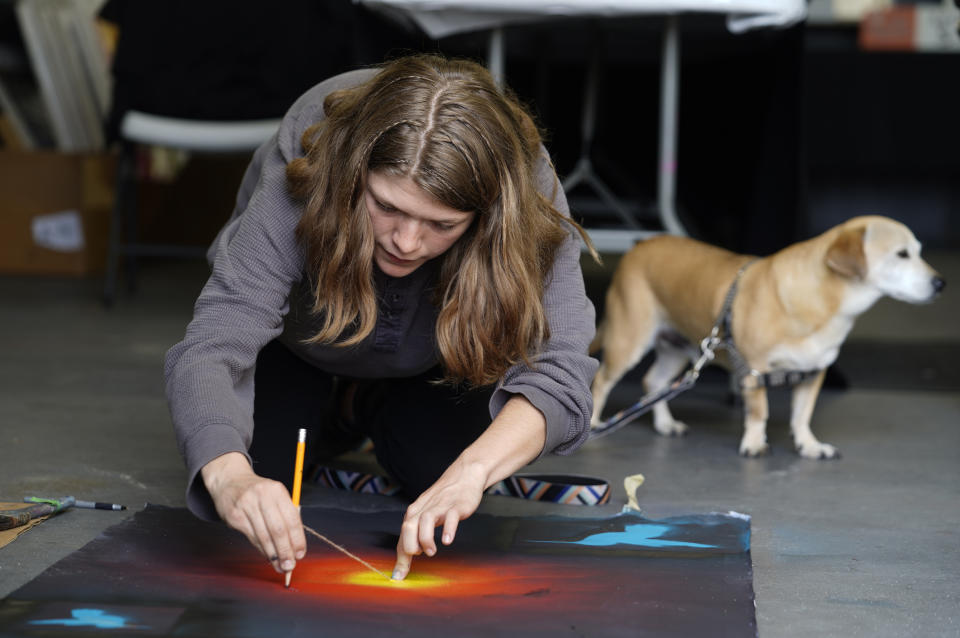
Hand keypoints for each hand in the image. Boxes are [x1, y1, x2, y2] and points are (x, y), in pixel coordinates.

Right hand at [201, 452, 305, 574]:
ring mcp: (246, 506)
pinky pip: (252, 537)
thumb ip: (286, 515)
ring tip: (280, 565)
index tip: (300, 553)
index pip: (292, 519)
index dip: (298, 539)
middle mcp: (262, 496)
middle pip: (278, 530)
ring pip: (264, 536)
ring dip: (273, 555)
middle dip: (285, 551)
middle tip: (290, 565)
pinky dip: (261, 549)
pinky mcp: (235, 516)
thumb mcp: (275, 494)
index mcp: (277, 490)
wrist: (229, 481)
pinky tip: (268, 556)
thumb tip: (295, 544)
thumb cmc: (258, 491)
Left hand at [391, 459, 485, 580]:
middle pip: (408, 526)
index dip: (400, 557)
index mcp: (415, 511)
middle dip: (408, 546)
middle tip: (417, 557)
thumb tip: (407, 556)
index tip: (398, 576)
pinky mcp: (457, 505)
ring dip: (425, 538)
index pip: (403, 535)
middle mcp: (425, 508)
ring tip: (431, 552)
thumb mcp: (426, 512)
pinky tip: (448, 540)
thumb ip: (417, 532)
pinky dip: (448, 529)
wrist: (464, 475)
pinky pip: (451, 517)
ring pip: (426, 520)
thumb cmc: (444, 498)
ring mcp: (441, 506)